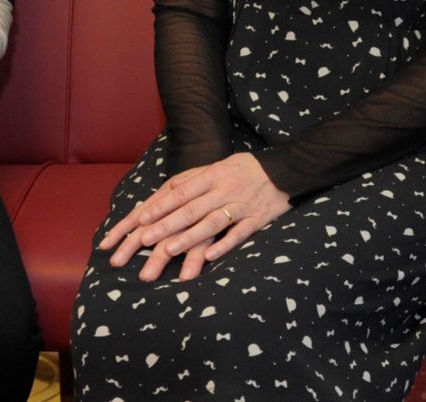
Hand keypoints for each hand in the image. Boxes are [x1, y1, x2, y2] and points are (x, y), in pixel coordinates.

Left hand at [97, 153, 289, 281]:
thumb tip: (168, 192)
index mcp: (212, 175)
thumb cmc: (244, 170)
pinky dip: (225, 244)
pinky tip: (211, 257)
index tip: (141, 220)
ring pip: (212, 222)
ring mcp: (241, 205)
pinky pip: (240, 233)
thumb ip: (194, 180)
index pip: (181, 193)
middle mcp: (224, 189)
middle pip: (191, 209)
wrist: (285, 169)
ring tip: (168, 250)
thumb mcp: (218, 167)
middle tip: (144, 239)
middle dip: (166, 225)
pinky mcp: (257, 219)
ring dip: (189, 237)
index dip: (161, 206)